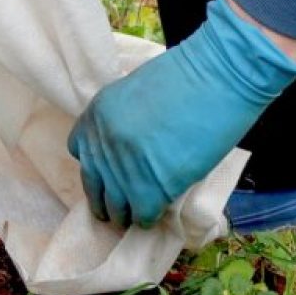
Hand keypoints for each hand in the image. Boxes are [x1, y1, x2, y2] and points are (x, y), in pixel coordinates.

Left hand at [67, 0, 295, 227]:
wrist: (217, 78)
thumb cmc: (187, 76)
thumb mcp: (134, 90)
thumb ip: (121, 118)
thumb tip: (126, 144)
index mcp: (96, 115)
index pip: (79, 150)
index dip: (95, 164)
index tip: (108, 172)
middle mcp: (102, 144)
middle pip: (93, 185)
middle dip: (105, 198)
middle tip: (117, 206)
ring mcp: (123, 169)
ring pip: (115, 207)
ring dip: (125, 213)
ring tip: (135, 215)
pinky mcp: (150, 189)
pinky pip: (141, 215)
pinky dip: (148, 218)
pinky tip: (156, 213)